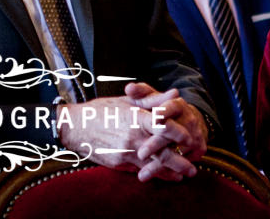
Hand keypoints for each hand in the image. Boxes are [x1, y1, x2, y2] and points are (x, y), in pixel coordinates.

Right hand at [57, 83, 205, 182]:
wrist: (75, 127)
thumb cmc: (101, 110)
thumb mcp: (127, 101)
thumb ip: (153, 99)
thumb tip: (175, 94)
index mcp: (135, 117)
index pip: (163, 125)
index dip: (179, 133)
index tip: (191, 138)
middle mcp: (132, 136)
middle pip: (162, 152)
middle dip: (180, 161)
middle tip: (194, 168)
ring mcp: (125, 151)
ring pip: (153, 165)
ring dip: (170, 172)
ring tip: (183, 175)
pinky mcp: (119, 163)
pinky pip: (140, 170)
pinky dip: (154, 174)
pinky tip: (163, 176)